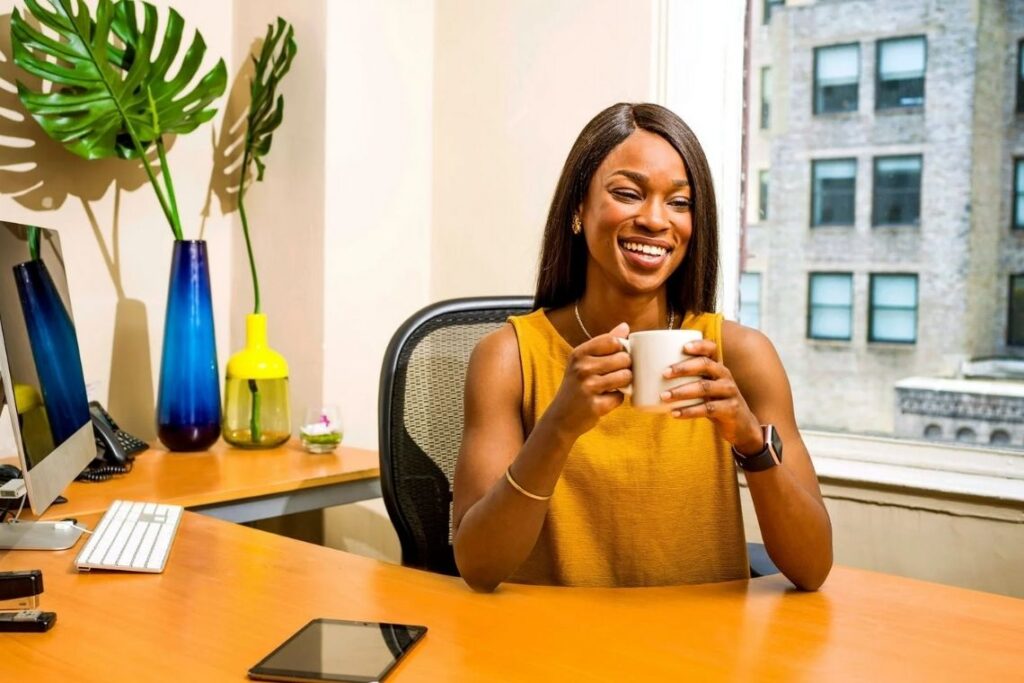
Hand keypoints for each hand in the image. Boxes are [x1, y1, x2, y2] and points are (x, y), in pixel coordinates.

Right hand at [545, 322, 631, 437]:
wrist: (560, 417)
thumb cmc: (577, 385)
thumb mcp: (583, 361)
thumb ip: (604, 342)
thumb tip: (625, 326)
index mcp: (579, 353)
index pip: (613, 341)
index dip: (621, 349)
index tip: (616, 356)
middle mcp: (582, 368)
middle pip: (623, 358)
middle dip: (625, 367)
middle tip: (614, 374)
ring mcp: (588, 387)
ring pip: (625, 377)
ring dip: (624, 383)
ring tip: (612, 386)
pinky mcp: (596, 406)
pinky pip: (620, 397)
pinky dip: (616, 400)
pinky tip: (605, 400)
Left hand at [661, 339, 762, 452]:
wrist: (741, 426)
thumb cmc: (715, 402)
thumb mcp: (706, 388)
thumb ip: (688, 380)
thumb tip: (651, 376)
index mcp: (717, 367)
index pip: (712, 349)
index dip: (699, 346)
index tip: (683, 347)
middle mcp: (725, 376)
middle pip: (705, 365)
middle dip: (683, 368)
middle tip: (664, 373)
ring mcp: (730, 392)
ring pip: (704, 387)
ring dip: (682, 391)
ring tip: (664, 396)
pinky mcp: (730, 409)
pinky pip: (708, 408)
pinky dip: (689, 411)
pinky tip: (674, 413)